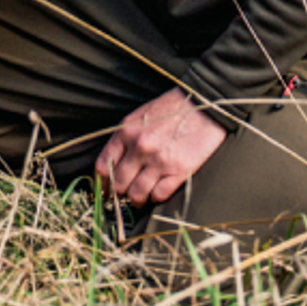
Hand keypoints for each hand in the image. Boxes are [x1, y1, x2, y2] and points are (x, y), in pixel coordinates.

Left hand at [96, 87, 227, 206]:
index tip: (105, 189)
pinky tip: (157, 192)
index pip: (103, 165)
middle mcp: (140, 147)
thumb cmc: (173, 109)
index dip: (102, 182)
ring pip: (137, 194)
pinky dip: (155, 198)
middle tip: (124, 196)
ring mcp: (159, 160)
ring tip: (140, 199)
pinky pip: (159, 195)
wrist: (204, 105)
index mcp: (127, 132)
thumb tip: (115, 162)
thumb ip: (126, 138)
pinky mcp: (179, 170)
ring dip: (137, 200)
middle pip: (119, 183)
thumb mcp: (140, 116)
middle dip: (119, 194)